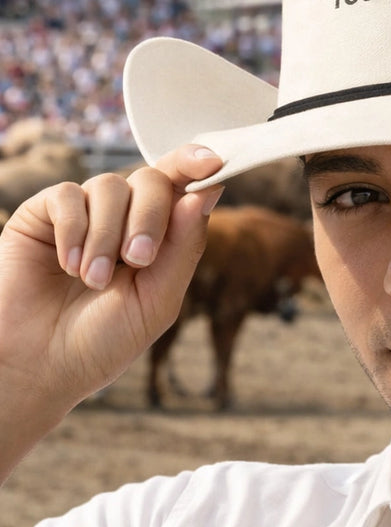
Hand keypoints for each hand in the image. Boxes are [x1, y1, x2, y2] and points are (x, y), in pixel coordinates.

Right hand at [0, 145, 223, 477]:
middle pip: (151, 180)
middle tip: (140, 259)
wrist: (40, 365)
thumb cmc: (101, 343)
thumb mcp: (156, 302)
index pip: (181, 189)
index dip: (196, 166)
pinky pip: (69, 196)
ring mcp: (85, 214)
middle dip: (152, 217)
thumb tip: (204, 194)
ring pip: (110, 186)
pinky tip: (68, 264)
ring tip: (93, 280)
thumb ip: (183, 250)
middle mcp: (124, 220)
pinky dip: (74, 230)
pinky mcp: (44, 214)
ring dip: (108, 235)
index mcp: (158, 239)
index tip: (214, 161)